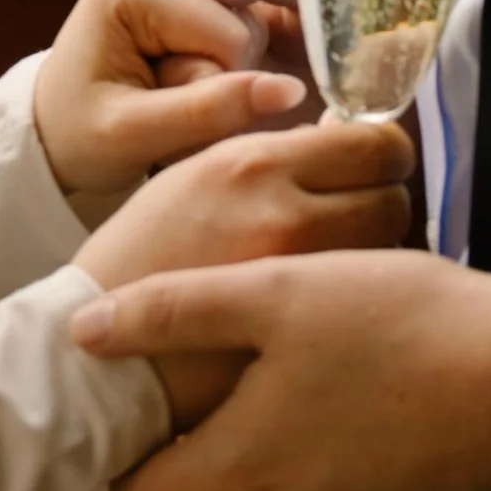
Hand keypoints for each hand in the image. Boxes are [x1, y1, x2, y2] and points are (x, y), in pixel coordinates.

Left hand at [31, 0, 314, 196]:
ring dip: (220, 79)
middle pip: (246, 28)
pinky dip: (225, 70)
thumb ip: (209, 111)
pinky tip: (186, 85)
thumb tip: (291, 92)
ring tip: (167, 99)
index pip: (232, 38)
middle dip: (218, 82)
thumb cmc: (79, 135)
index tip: (165, 112)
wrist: (53, 131)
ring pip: (254, 32)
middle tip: (163, 108)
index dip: (218, 90)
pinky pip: (247, 30)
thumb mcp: (134, 136)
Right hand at [71, 116, 413, 426]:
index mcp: (255, 165)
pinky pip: (361, 303)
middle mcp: (286, 216)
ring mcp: (298, 283)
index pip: (373, 142)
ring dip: (375, 248)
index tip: (373, 161)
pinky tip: (327, 304)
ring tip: (338, 260)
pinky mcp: (305, 338)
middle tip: (358, 212)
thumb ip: (273, 155)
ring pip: (388, 253)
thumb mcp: (197, 175)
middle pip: (394, 198)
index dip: (384, 151)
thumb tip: (343, 138)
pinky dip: (357, 298)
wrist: (96, 352)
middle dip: (384, 200)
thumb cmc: (143, 256)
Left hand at [71, 253, 490, 490]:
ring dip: (280, 458)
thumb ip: (172, 313)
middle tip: (247, 365)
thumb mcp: (277, 292)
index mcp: (239, 478)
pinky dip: (341, 475)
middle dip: (213, 443)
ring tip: (317, 376)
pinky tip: (375, 408)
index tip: (154, 403)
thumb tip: (81, 336)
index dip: (132, 457)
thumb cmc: (398, 324)